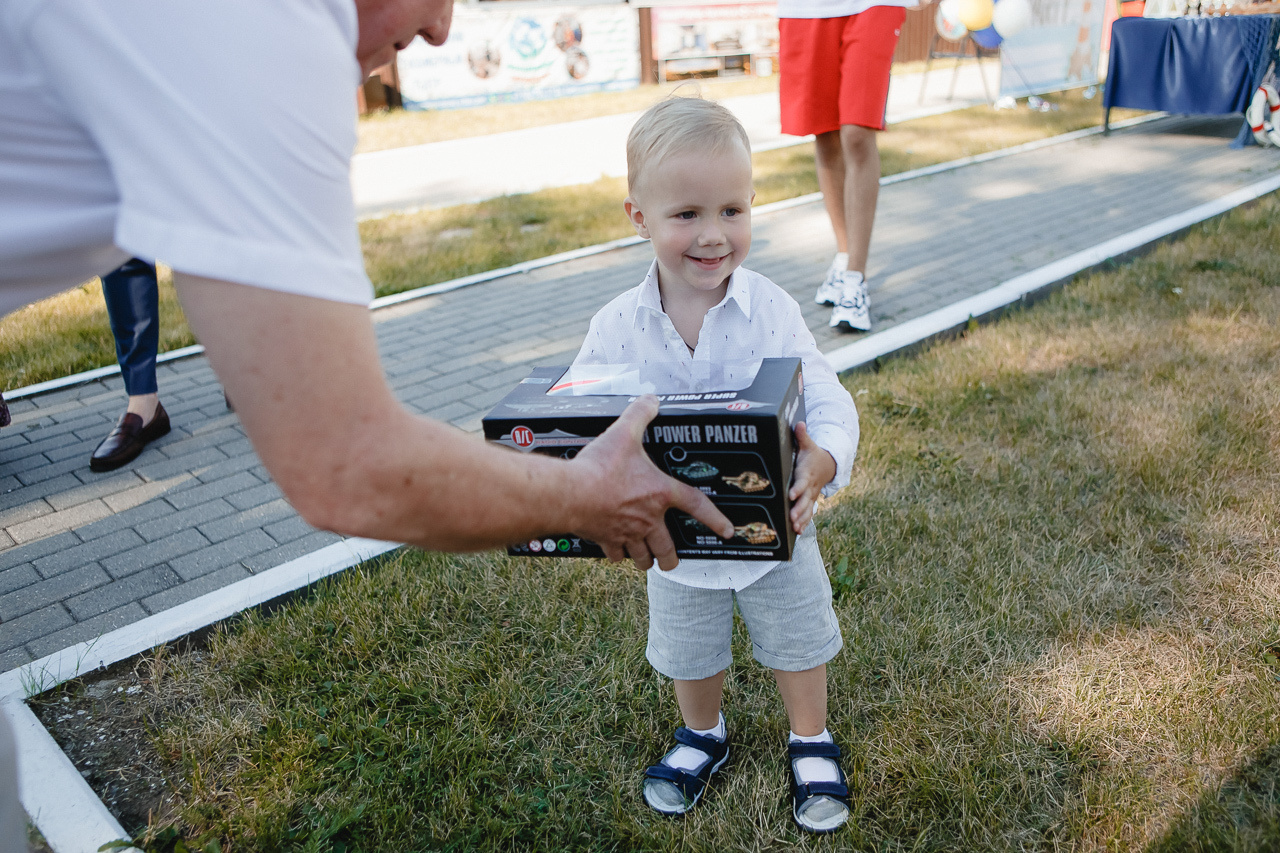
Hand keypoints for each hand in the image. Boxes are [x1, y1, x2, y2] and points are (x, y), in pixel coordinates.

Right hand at [570, 395, 732, 570]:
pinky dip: (617, 554)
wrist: (570, 494)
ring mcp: (627, 532)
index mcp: (659, 493)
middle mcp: (647, 518)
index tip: (727, 530)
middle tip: (671, 559)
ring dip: (645, 559)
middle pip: (667, 547)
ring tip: (646, 559)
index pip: (697, 506)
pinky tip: (616, 550)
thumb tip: (650, 400)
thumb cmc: (599, 469)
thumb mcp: (623, 433)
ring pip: (642, 556)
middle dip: (670, 557)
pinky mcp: (605, 539)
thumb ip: (639, 414)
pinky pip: (616, 554)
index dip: (716, 519)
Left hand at [788, 421, 835, 533]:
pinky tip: (798, 532)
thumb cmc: (813, 454)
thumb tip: (799, 423)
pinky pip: (809, 513)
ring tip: (795, 528)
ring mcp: (812, 495)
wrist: (828, 464)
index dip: (798, 488)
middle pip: (805, 499)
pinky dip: (804, 522)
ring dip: (801, 519)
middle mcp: (810, 486)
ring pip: (808, 509)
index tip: (791, 495)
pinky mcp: (811, 500)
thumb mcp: (808, 444)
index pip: (802, 481)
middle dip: (799, 509)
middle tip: (791, 517)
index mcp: (807, 473)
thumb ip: (802, 435)